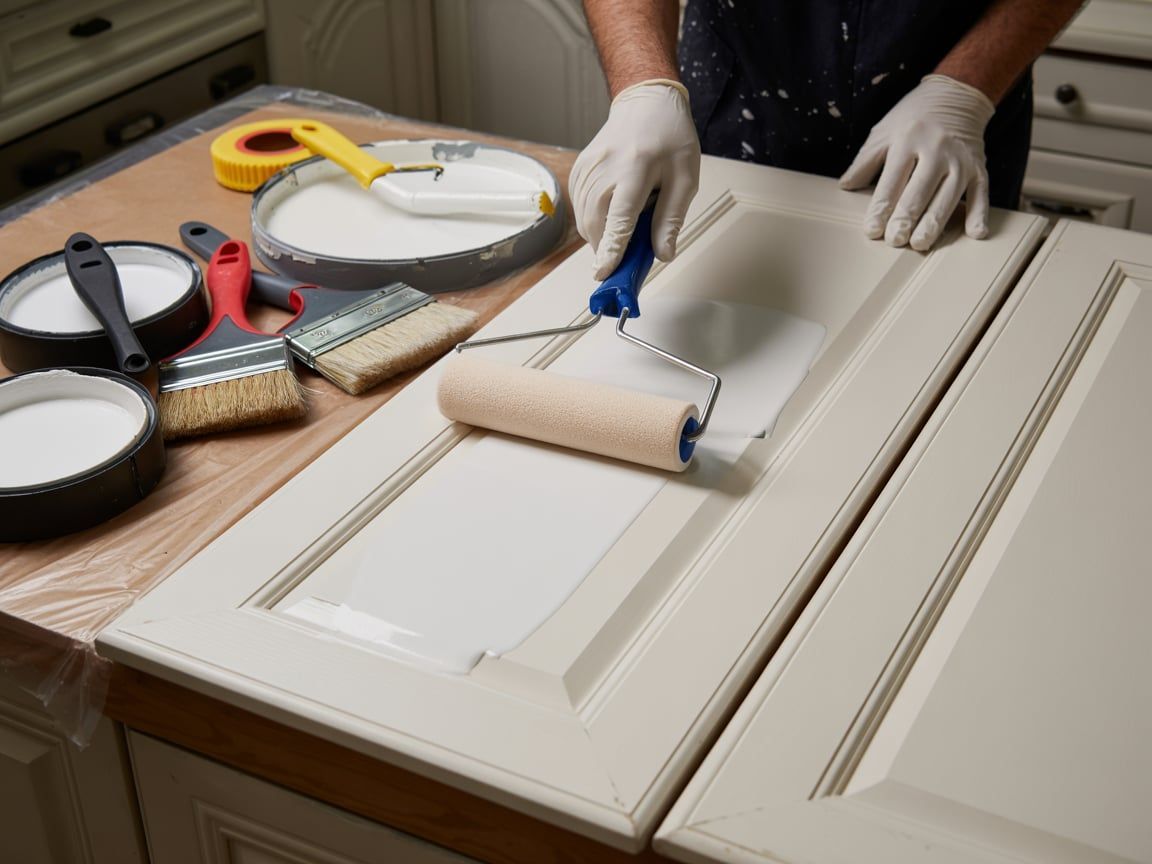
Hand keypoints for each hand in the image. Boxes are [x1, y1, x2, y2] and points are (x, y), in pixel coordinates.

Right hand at [570, 79, 699, 278]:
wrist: (646, 101)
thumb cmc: (671, 139)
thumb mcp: (685, 179)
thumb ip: (671, 218)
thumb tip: (663, 254)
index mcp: (636, 168)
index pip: (619, 217)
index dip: (611, 249)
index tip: (603, 273)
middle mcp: (606, 167)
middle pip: (595, 222)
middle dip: (606, 248)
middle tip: (625, 259)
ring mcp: (588, 166)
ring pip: (584, 219)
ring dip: (600, 236)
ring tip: (623, 230)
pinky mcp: (579, 168)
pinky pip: (580, 207)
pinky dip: (592, 220)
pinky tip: (610, 214)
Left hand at [839, 74, 995, 250]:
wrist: (956, 95)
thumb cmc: (913, 118)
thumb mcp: (883, 132)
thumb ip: (865, 161)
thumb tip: (845, 187)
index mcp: (907, 141)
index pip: (892, 181)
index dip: (881, 207)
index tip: (872, 230)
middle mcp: (936, 151)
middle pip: (920, 190)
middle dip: (907, 217)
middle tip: (895, 240)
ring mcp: (960, 161)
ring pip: (948, 196)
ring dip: (935, 222)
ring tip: (921, 243)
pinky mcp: (978, 168)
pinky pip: (981, 193)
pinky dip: (980, 213)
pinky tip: (975, 233)